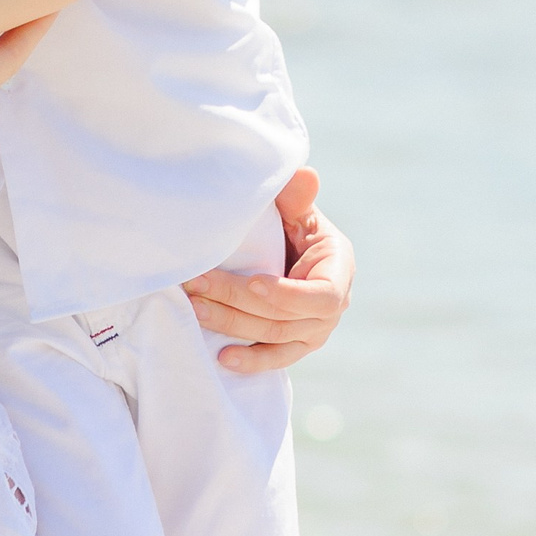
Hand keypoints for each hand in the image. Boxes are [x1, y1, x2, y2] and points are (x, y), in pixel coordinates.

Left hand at [181, 167, 354, 373]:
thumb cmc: (294, 224)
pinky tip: (223, 358)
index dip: (288, 294)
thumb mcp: (298, 209)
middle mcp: (333, 307)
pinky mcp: (297, 345)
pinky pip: (275, 359)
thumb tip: (304, 175)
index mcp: (338, 269)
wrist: (293, 251)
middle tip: (198, 285)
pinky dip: (250, 361)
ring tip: (196, 309)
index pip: (322, 296)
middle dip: (239, 301)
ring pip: (273, 337)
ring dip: (232, 325)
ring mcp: (315, 332)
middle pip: (286, 316)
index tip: (253, 282)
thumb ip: (298, 197)